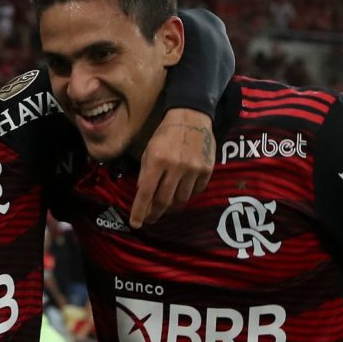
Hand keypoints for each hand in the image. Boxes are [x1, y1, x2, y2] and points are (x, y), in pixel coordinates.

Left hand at [130, 108, 214, 227]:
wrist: (191, 118)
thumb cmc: (165, 134)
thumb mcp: (148, 150)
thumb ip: (145, 173)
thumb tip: (143, 196)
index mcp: (157, 160)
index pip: (146, 192)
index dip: (139, 210)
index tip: (135, 224)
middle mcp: (176, 166)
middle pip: (164, 200)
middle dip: (155, 213)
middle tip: (150, 219)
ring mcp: (194, 169)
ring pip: (181, 199)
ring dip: (171, 205)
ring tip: (166, 204)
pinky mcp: (207, 170)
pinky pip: (196, 191)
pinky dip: (187, 194)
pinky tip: (181, 190)